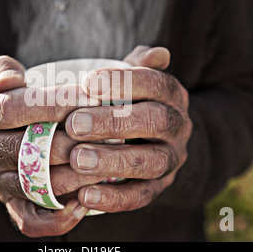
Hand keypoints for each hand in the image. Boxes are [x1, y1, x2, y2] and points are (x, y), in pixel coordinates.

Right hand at [0, 56, 101, 236]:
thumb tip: (13, 77)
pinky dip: (57, 218)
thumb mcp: (0, 75)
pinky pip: (30, 220)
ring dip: (74, 175)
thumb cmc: (8, 98)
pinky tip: (83, 205)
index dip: (52, 102)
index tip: (89, 96)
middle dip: (71, 138)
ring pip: (34, 185)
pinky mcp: (11, 203)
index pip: (13, 108)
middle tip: (108, 129)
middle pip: (27, 148)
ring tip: (109, 161)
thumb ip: (4, 69)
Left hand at [65, 46, 191, 212]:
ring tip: (77, 159)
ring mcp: (171, 159)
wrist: (156, 138)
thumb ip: (139, 66)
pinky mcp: (160, 188)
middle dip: (113, 122)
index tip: (88, 84)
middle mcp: (178, 126)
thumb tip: (157, 53)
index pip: (156, 84)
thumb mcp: (136, 80)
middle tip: (74, 124)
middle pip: (155, 121)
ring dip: (112, 161)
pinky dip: (114, 198)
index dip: (123, 82)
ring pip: (150, 162)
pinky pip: (142, 196)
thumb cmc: (133, 102)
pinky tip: (84, 196)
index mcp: (171, 96)